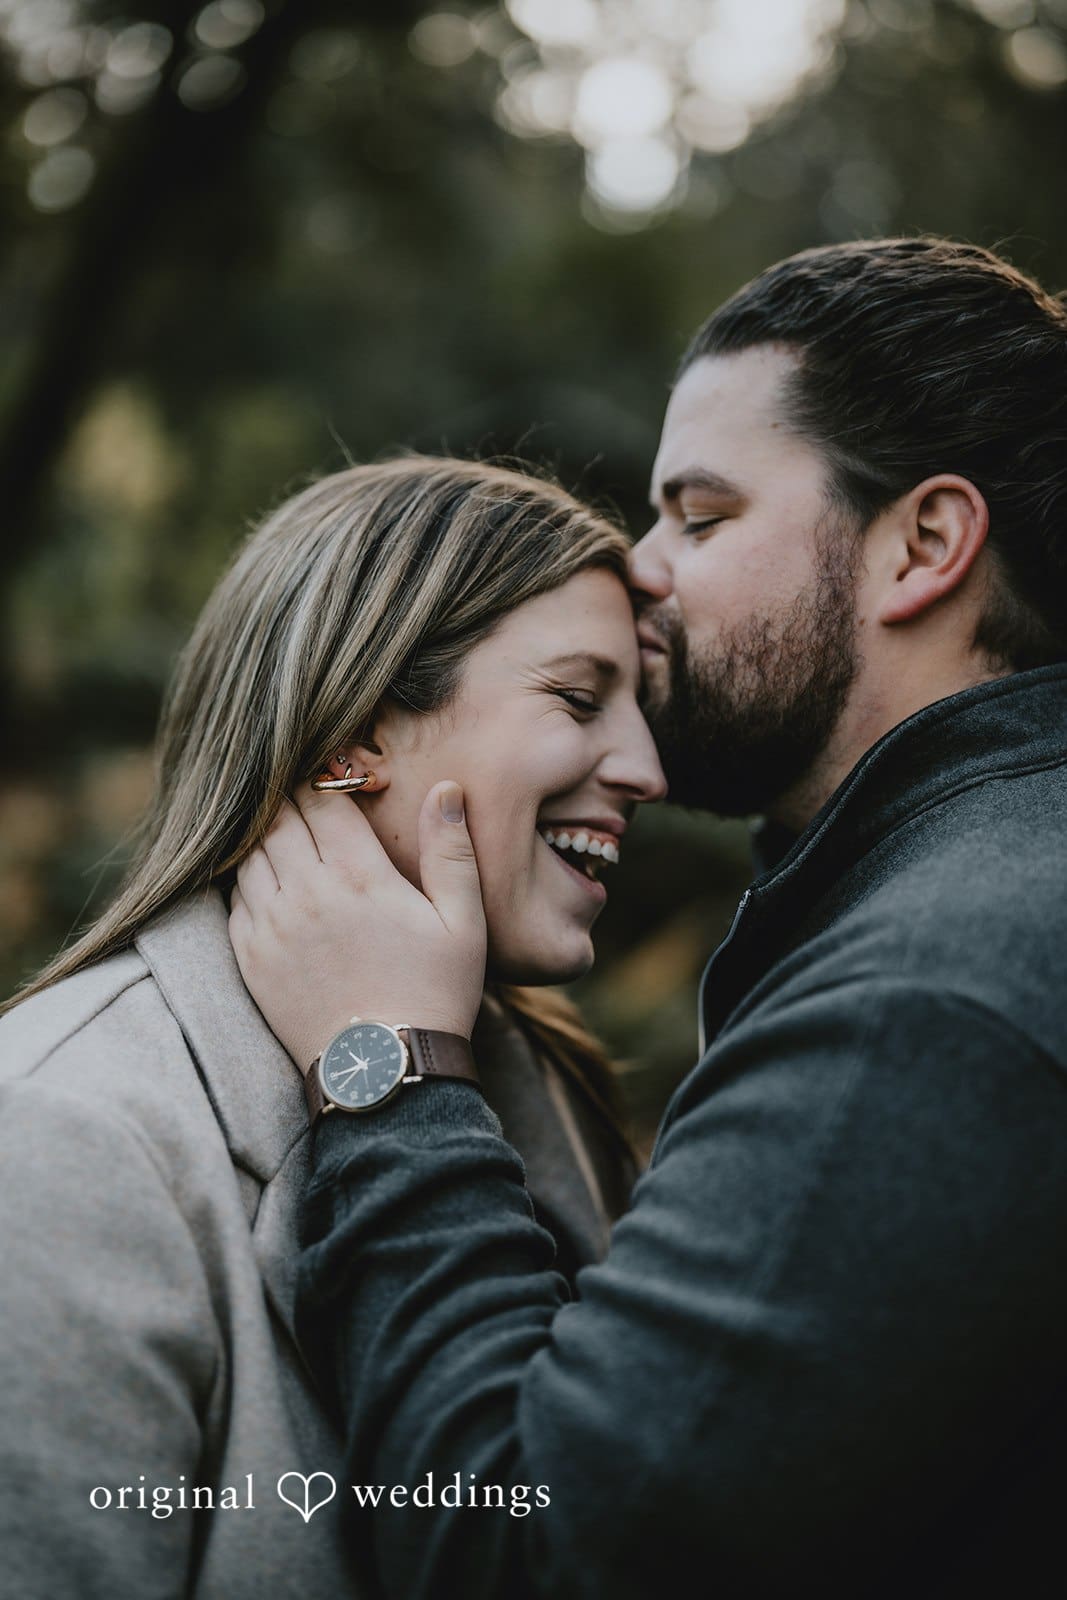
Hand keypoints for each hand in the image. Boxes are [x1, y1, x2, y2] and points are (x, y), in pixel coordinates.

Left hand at [227, 779, 486, 1072]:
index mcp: (359, 877)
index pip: (323, 801)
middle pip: (279, 819)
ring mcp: (271, 926)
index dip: (325, 780)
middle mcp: (306, 894)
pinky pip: (236, 897)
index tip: (333, 774)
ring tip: (287, 832)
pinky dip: (249, 878)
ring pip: (251, 854)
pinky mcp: (249, 957)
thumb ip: (451, 851)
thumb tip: (445, 790)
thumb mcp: (463, 922)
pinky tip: (272, 881)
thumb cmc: (434, 994)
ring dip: (267, 836)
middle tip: (307, 796)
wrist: (384, 1072)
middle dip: (292, 800)